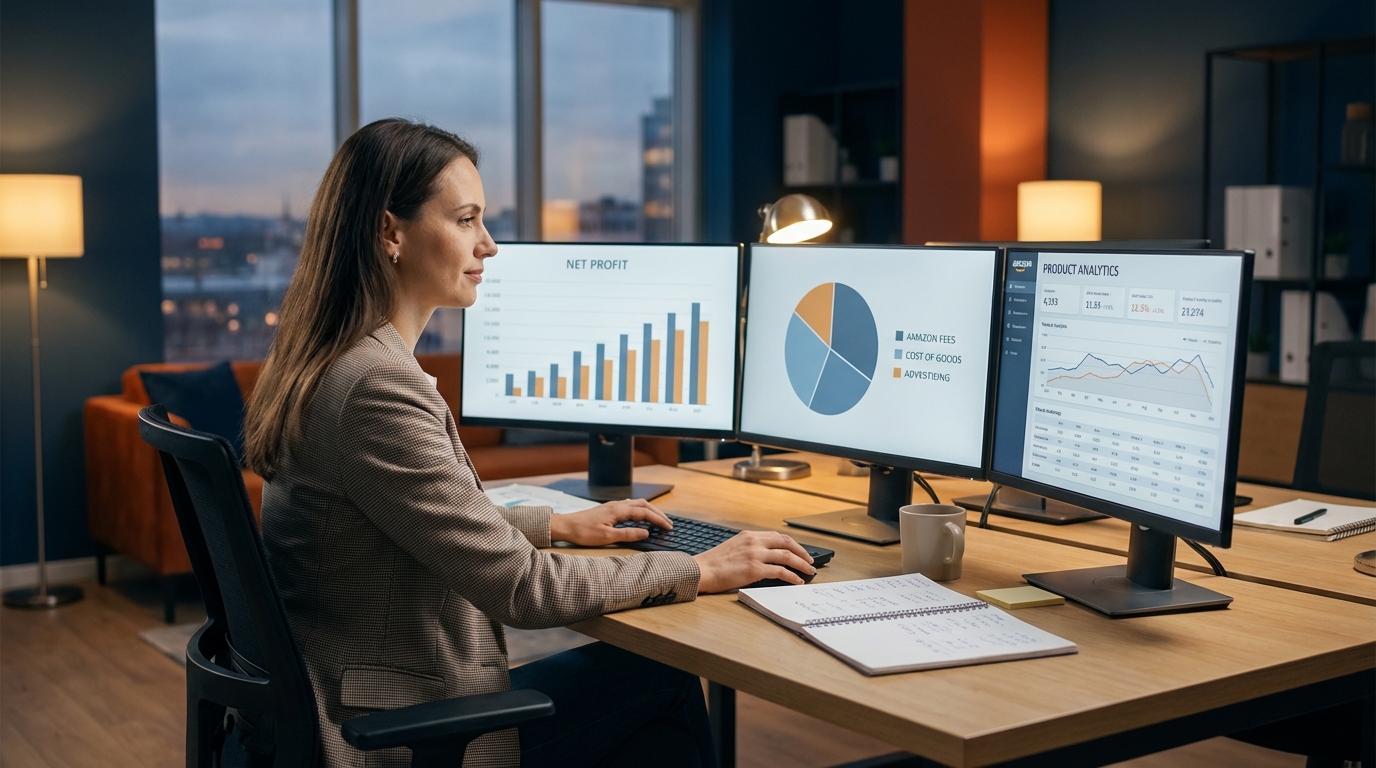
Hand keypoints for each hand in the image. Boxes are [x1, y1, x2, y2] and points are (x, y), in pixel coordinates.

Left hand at [549, 499, 673, 546]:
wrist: (565, 526)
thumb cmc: (583, 532)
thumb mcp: (607, 537)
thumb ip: (628, 534)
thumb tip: (646, 533)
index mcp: (618, 510)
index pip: (644, 513)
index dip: (658, 520)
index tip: (669, 527)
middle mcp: (617, 505)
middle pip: (643, 505)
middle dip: (657, 513)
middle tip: (668, 523)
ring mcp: (612, 506)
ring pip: (636, 504)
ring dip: (649, 510)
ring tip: (658, 519)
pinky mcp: (608, 510)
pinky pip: (629, 506)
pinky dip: (640, 510)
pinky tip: (639, 516)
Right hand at [693, 531, 814, 592]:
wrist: (701, 571)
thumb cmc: (713, 564)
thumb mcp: (733, 548)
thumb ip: (750, 549)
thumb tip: (766, 559)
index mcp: (748, 535)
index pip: (777, 536)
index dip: (792, 544)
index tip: (799, 551)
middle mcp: (754, 542)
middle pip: (786, 543)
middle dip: (802, 552)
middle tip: (810, 561)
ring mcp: (755, 554)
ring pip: (786, 556)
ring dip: (801, 564)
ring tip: (809, 571)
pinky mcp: (754, 569)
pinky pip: (780, 572)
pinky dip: (792, 576)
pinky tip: (797, 581)